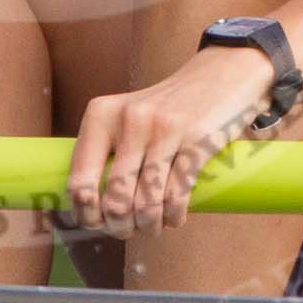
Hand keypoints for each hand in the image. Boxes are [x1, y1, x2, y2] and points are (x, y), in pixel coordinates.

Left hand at [66, 45, 281, 238]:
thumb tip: (91, 208)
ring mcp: (163, 130)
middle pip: (114, 200)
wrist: (222, 73)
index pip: (79, 181)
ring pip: (146, 204)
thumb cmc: (168, 106)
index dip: (86, 214)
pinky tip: (174, 217)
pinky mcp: (196, 141)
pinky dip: (173, 217)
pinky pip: (176, 196)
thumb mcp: (128, 116)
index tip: (98, 223)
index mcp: (101, 115)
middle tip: (130, 229)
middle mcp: (129, 120)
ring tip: (153, 225)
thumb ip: (108, 151)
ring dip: (149, 226)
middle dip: (121, 226)